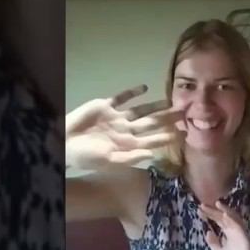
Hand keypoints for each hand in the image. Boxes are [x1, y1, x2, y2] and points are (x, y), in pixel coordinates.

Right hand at [66, 85, 181, 171]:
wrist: (65, 143)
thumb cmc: (86, 156)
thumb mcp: (109, 161)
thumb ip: (131, 157)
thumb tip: (152, 154)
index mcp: (128, 144)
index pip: (152, 140)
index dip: (166, 136)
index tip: (183, 132)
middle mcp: (125, 130)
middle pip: (151, 123)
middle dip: (167, 119)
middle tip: (184, 112)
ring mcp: (116, 118)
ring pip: (140, 110)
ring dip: (155, 106)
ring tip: (170, 101)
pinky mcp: (105, 106)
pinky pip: (121, 98)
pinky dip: (132, 93)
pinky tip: (145, 87)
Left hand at [199, 200, 249, 249]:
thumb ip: (213, 242)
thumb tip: (207, 232)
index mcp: (228, 234)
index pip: (218, 221)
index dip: (209, 215)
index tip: (199, 210)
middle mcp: (234, 231)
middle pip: (223, 218)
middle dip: (213, 211)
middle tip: (202, 205)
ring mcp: (240, 234)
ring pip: (233, 219)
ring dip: (225, 211)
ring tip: (216, 204)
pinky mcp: (245, 238)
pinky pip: (239, 226)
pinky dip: (233, 220)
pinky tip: (225, 214)